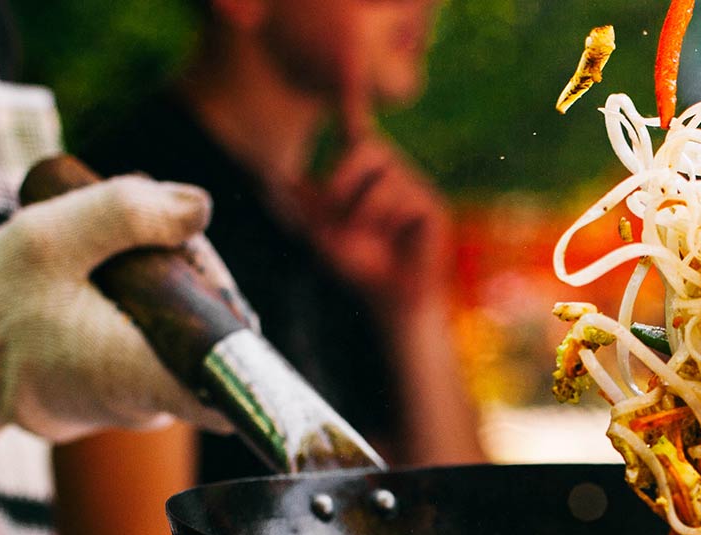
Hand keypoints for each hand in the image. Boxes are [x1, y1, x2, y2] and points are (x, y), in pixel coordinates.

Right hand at [0, 175, 230, 449]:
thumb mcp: (44, 240)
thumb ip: (124, 214)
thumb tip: (201, 207)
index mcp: (136, 376)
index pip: (232, 381)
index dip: (236, 322)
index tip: (204, 279)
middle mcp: (152, 404)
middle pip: (216, 334)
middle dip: (196, 278)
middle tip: (146, 239)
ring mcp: (146, 405)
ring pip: (193, 336)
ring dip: (173, 289)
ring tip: (116, 262)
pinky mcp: (135, 394)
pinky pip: (168, 345)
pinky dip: (153, 309)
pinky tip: (115, 285)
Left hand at [292, 42, 452, 316]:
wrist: (390, 298)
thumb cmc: (358, 264)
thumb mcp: (320, 231)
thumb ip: (300, 204)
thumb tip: (268, 179)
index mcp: (366, 174)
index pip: (359, 131)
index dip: (355, 97)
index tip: (348, 70)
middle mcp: (393, 172)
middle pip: (367, 147)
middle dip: (342, 180)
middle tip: (332, 213)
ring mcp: (415, 187)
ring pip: (384, 180)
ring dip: (363, 212)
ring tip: (367, 237)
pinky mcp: (432, 206)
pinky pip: (404, 200)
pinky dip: (387, 224)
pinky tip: (395, 242)